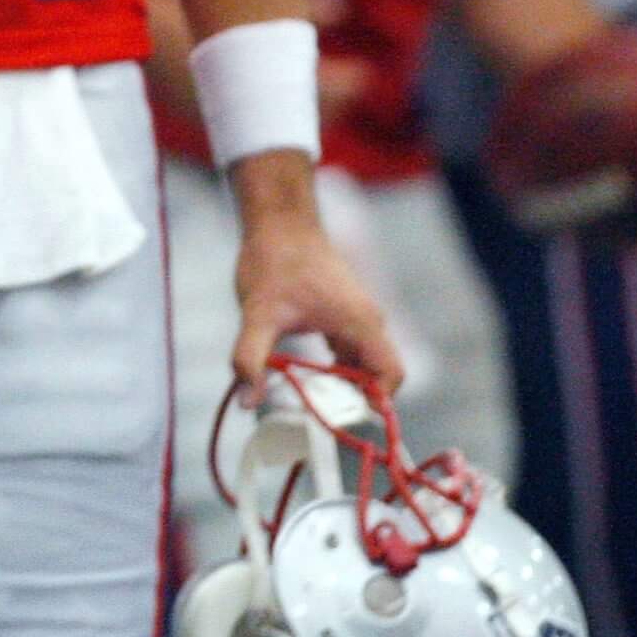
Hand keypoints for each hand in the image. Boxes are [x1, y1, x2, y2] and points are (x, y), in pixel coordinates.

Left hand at [228, 153, 402, 397]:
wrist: (278, 220)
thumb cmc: (274, 260)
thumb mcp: (258, 314)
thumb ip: (250, 359)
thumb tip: (245, 402)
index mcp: (361, 322)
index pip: (391, 376)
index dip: (375, 403)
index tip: (340, 417)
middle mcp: (367, 319)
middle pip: (378, 374)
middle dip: (352, 398)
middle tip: (318, 413)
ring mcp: (357, 314)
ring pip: (362, 362)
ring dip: (341, 382)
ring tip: (308, 396)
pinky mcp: (343, 310)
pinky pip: (350, 348)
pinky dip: (334, 365)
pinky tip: (304, 371)